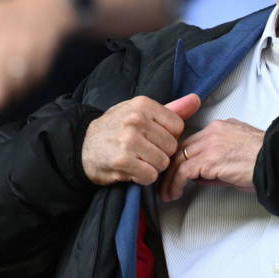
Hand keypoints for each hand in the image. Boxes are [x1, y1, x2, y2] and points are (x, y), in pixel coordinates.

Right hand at [82, 94, 200, 185]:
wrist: (82, 145)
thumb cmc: (116, 128)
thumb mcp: (140, 112)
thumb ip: (171, 109)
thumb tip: (196, 100)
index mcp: (143, 104)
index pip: (178, 126)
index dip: (169, 137)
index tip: (154, 138)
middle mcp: (136, 120)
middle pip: (171, 146)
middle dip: (161, 153)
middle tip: (143, 151)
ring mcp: (129, 140)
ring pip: (162, 162)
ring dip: (152, 167)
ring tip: (137, 160)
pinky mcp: (123, 161)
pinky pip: (150, 176)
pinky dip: (143, 177)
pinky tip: (132, 170)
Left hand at [158, 118, 263, 201]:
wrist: (278, 162)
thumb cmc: (265, 162)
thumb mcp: (238, 157)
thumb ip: (217, 163)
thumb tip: (199, 177)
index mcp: (221, 127)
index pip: (192, 141)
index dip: (180, 158)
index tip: (174, 172)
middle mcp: (213, 131)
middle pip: (181, 148)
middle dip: (170, 168)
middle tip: (164, 184)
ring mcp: (211, 144)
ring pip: (178, 159)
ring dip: (169, 178)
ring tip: (167, 194)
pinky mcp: (210, 159)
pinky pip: (184, 171)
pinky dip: (175, 183)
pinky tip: (175, 193)